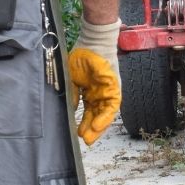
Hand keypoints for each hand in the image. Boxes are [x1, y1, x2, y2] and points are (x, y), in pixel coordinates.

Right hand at [68, 19, 120, 144]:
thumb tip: (70, 110)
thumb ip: (72, 94)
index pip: (88, 112)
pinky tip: (98, 125)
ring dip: (98, 126)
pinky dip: (105, 116)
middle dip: (91, 129)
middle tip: (85, 141)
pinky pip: (112, 105)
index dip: (84, 123)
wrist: (92, 43)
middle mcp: (100, 94)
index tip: (77, 134)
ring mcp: (108, 91)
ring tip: (90, 137)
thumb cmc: (81, 58)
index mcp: (90, 92)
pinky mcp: (114, 87)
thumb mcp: (72, 79)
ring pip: (105, 113)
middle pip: (97, 115)